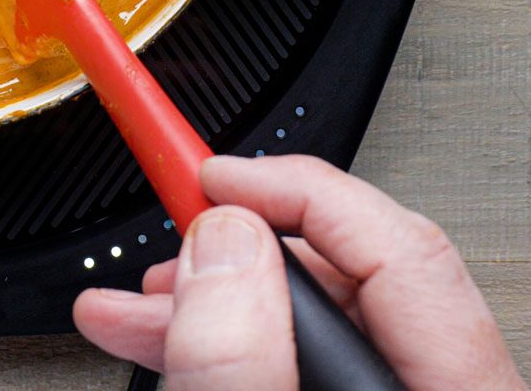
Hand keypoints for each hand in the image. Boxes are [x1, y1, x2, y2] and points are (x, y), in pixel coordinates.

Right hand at [74, 155, 524, 390]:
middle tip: (164, 240)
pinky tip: (172, 340)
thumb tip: (222, 244)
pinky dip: (239, 344)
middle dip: (239, 244)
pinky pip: (312, 360)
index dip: (285, 187)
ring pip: (326, 320)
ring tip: (137, 307)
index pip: (392, 241)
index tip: (201, 170)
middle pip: (356, 272)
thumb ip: (238, 358)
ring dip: (225, 298)